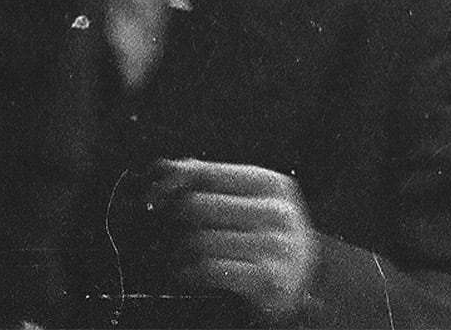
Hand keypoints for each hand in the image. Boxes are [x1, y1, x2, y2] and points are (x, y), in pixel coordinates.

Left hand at [158, 159, 315, 322]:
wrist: (299, 283)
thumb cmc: (262, 236)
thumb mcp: (245, 201)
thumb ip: (206, 180)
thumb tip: (161, 168)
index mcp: (270, 183)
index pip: (205, 173)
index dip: (169, 183)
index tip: (151, 197)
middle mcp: (278, 212)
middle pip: (197, 206)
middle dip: (172, 221)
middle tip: (161, 231)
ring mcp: (277, 247)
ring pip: (200, 240)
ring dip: (177, 251)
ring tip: (173, 254)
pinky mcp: (269, 280)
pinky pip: (210, 269)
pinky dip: (189, 272)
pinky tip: (187, 272)